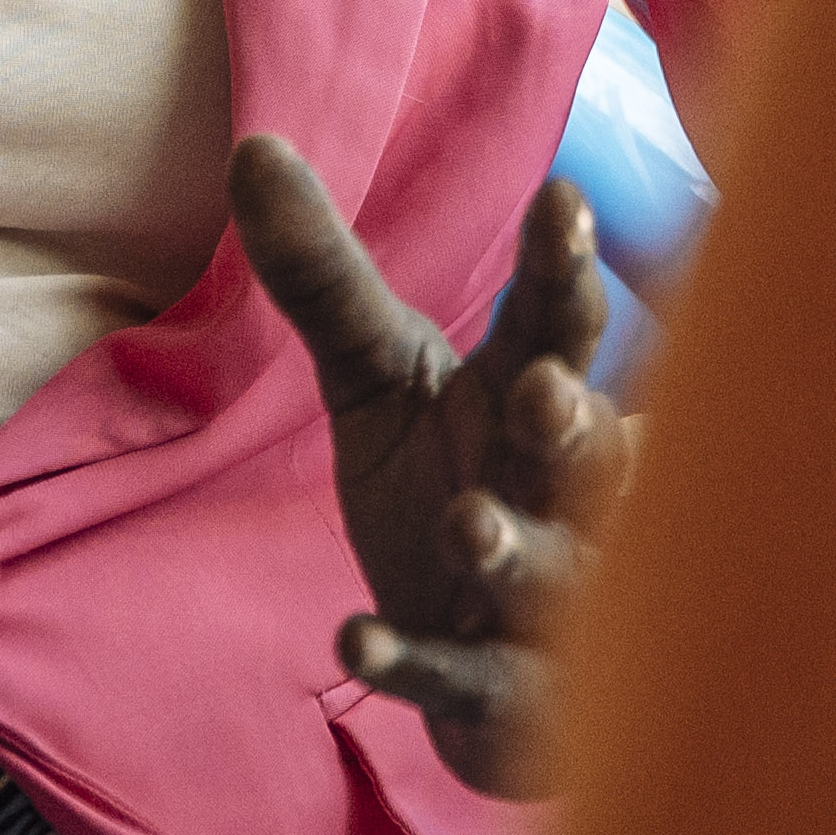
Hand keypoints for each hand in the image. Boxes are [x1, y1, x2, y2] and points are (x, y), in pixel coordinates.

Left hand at [234, 134, 636, 798]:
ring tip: (470, 525)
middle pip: (583, 450)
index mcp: (536, 400)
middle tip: (545, 387)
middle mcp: (564, 494)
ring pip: (546, 572)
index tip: (563, 199)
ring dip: (509, 549)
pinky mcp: (501, 689)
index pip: (562, 324)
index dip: (564, 267)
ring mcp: (545, 600)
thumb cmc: (450, 486)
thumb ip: (326, 279)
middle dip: (571, 420)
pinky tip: (353, 646)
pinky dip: (412, 663)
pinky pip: (460, 677)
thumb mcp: (381, 381)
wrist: (494, 669)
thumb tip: (252, 145)